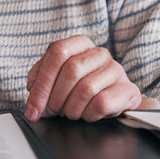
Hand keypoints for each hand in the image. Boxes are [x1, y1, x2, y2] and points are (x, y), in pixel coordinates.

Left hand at [24, 35, 155, 122]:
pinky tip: (87, 114)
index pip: (58, 52)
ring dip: (71, 108)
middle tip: (53, 111)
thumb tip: (32, 102)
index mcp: (80, 44)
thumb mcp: (56, 80)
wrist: (113, 102)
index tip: (33, 108)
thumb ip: (40, 82)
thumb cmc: (78, 89)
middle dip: (56, 97)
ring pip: (86, 88)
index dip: (43, 82)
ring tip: (70, 112)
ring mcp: (116, 70)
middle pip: (71, 70)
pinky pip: (102, 103)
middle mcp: (100, 53)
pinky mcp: (127, 89)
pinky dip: (88, 115)